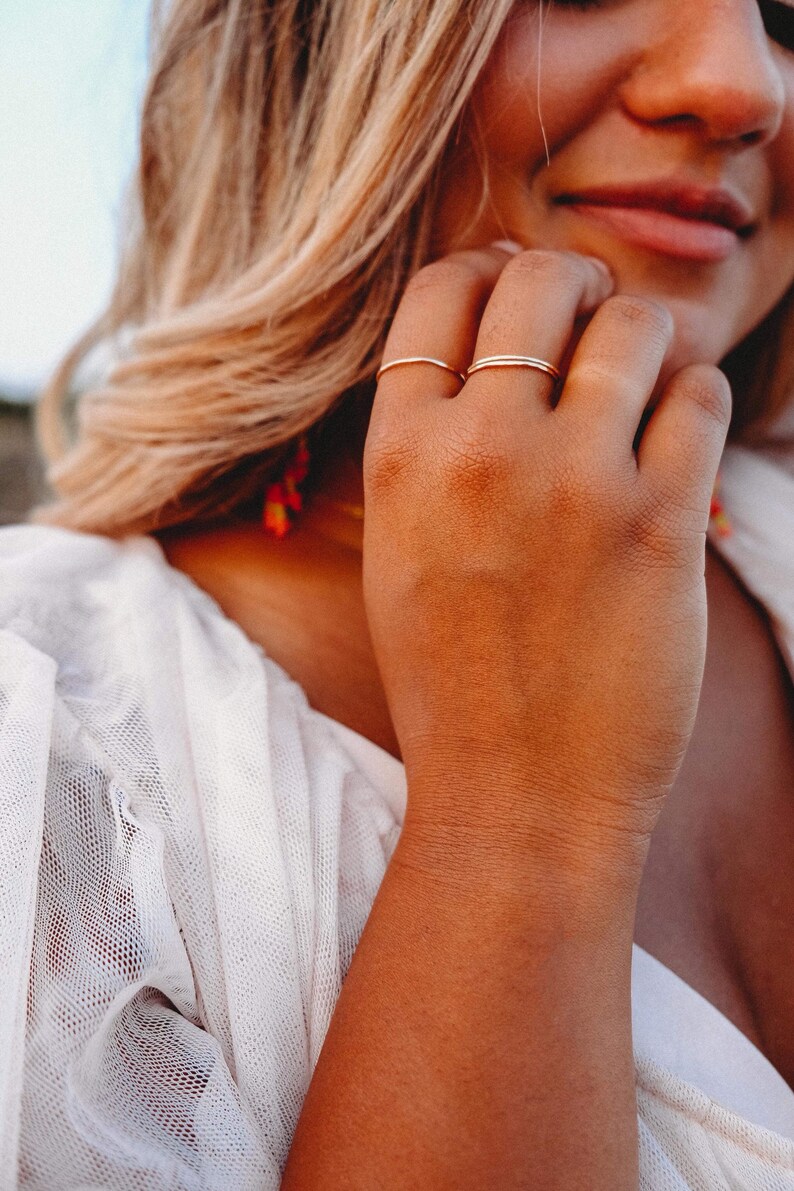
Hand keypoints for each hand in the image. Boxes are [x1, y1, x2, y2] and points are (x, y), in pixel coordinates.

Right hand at [362, 246, 730, 875]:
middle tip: (591, 318)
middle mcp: (480, 451)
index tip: (516, 295)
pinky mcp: (660, 525)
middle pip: (541, 281)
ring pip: (632, 324)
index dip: (488, 272)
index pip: (443, 291)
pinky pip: (698, 396)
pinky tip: (678, 433)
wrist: (516, 797)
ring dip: (645, 336)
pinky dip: (696, 396)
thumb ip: (429, 447)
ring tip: (642, 378)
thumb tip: (490, 351)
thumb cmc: (453, 682)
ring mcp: (573, 484)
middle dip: (575, 284)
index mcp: (400, 455)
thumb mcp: (400, 551)